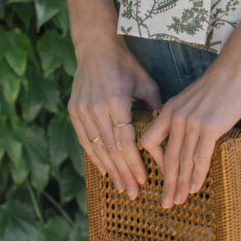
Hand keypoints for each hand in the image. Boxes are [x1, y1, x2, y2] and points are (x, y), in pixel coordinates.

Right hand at [69, 36, 161, 197]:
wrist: (95, 46)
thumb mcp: (145, 82)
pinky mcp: (74, 110)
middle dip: (123, 174)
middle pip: (111, 150)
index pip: (126, 141)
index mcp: (116, 102)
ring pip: (96, 148)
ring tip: (120, 188)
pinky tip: (104, 170)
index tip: (144, 180)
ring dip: (109, 170)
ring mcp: (82, 110)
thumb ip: (155, 107)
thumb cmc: (125, 64)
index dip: (134, 163)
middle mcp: (97, 109)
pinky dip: (94, 157)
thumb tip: (166, 132)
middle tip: (133, 193)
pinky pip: (84, 140)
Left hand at [138, 51, 240, 208]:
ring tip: (179, 202)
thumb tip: (189, 136)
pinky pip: (200, 157)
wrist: (238, 67)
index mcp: (169, 110)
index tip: (164, 175)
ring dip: (181, 185)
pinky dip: (197, 175)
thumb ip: (186, 116)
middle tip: (166, 203)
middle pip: (167, 158)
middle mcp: (176, 118)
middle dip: (167, 184)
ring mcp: (192, 123)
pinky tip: (196, 188)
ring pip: (183, 161)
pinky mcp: (210, 127)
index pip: (150, 141)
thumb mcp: (193, 98)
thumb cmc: (220, 83)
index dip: (155, 161)